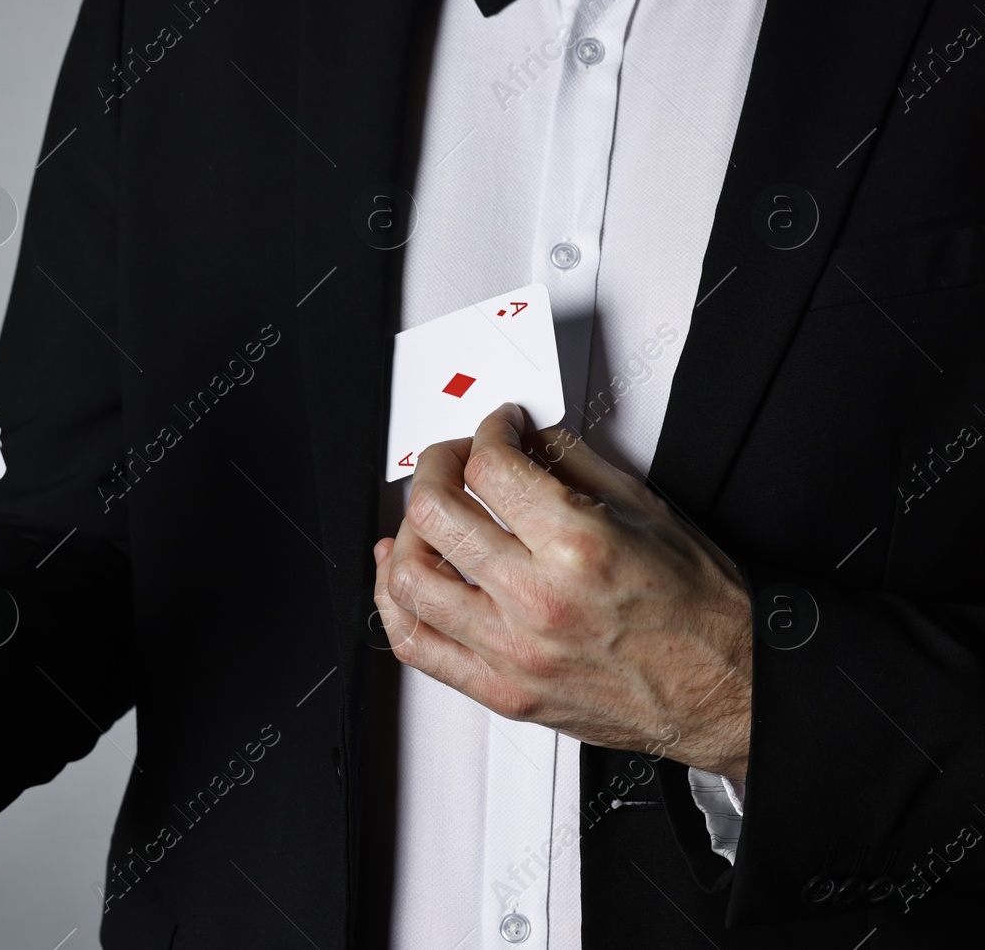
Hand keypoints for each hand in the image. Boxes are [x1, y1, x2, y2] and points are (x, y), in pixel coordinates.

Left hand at [373, 403, 752, 779]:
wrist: (729, 690)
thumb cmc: (700, 609)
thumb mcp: (646, 510)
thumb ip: (571, 464)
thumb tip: (523, 437)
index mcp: (579, 547)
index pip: (489, 468)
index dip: (486, 432)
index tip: (496, 430)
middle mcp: (538, 600)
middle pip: (434, 513)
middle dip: (435, 467)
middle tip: (453, 461)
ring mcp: (513, 652)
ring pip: (409, 579)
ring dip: (407, 532)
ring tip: (426, 517)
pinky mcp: (503, 693)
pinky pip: (416, 646)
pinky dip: (394, 603)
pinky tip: (403, 574)